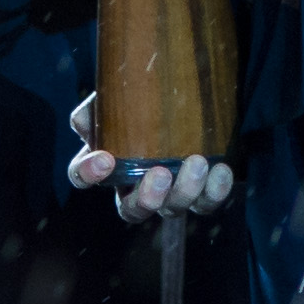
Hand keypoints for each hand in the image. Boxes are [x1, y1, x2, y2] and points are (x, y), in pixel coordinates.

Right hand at [65, 92, 234, 221]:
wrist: (184, 93)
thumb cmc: (142, 99)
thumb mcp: (115, 96)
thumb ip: (97, 107)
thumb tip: (82, 123)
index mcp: (107, 164)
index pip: (82, 177)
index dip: (88, 174)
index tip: (105, 159)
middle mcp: (135, 187)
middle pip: (131, 210)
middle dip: (146, 198)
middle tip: (160, 174)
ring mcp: (169, 194)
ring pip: (172, 208)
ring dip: (185, 190)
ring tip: (197, 161)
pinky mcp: (200, 192)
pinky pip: (206, 202)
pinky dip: (215, 190)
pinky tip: (221, 169)